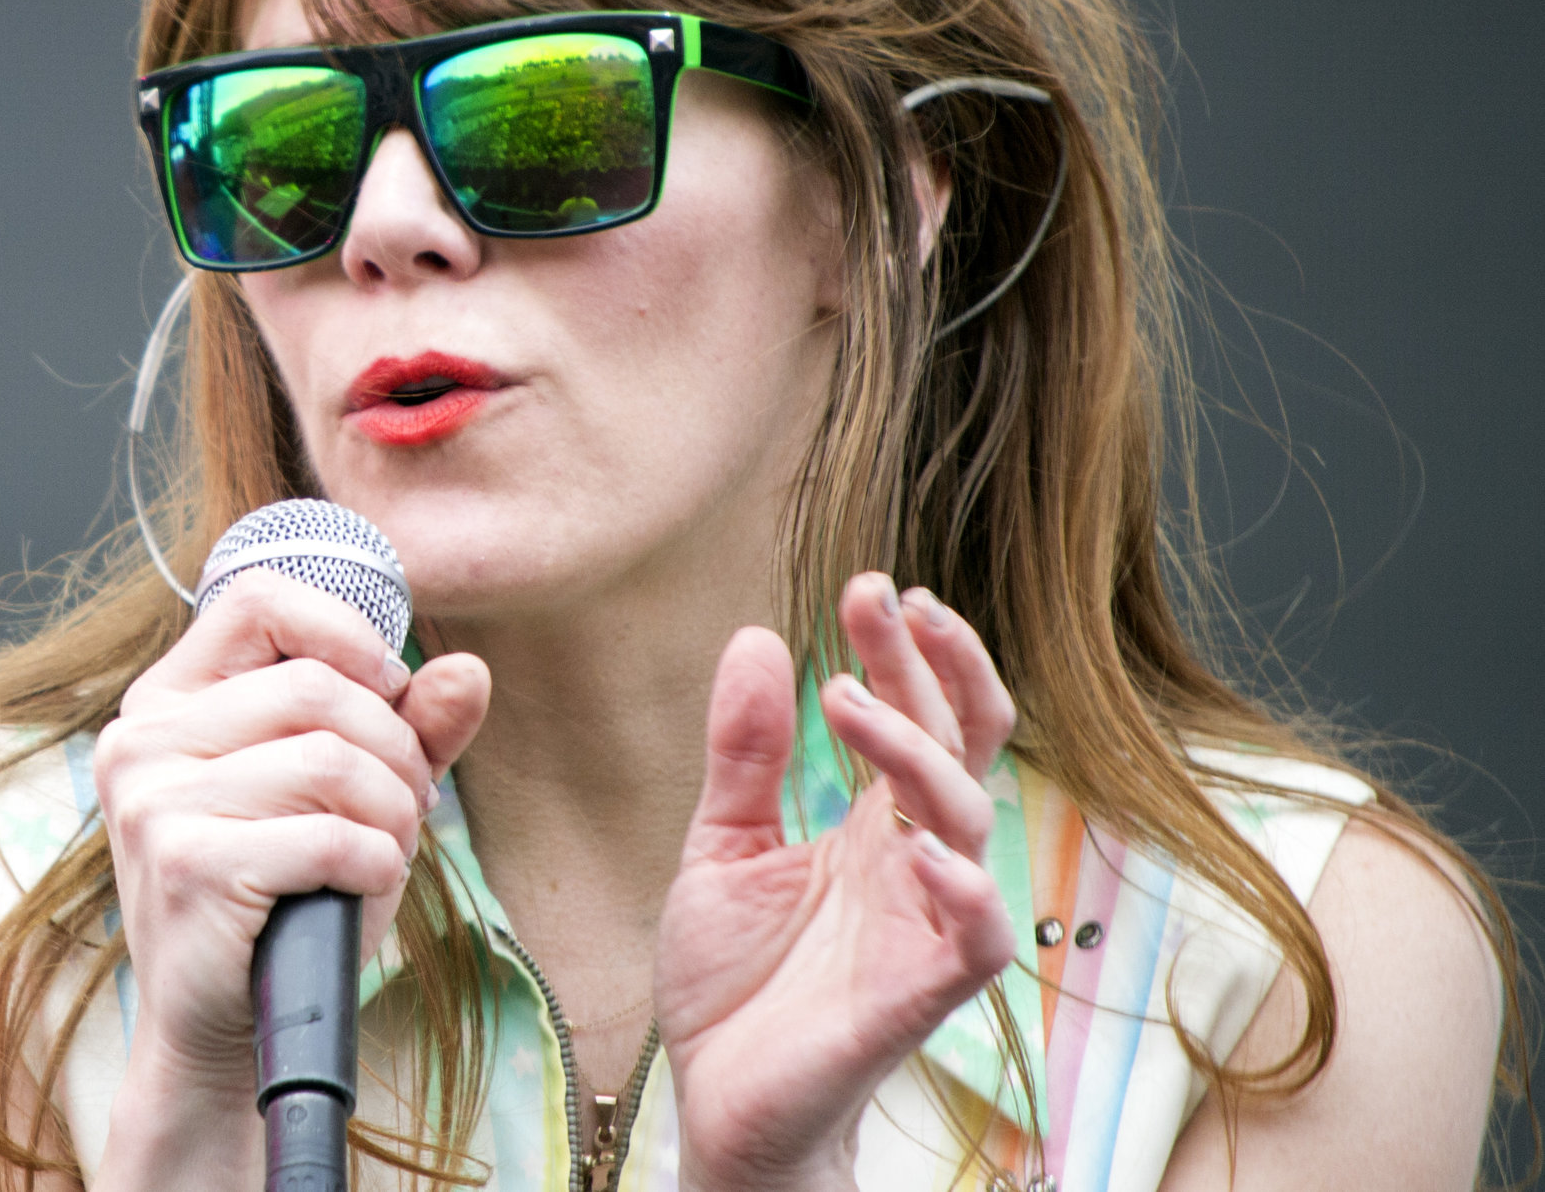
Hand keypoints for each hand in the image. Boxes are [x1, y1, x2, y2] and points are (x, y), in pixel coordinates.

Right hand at [92, 570, 488, 1150]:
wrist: (219, 1029)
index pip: (255, 600)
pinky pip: (327, 836)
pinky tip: (365, 887)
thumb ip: (406, 730)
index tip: (389, 688)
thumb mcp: (346, 799)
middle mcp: (143, 739)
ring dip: (392, 814)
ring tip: (386, 853)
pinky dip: (374, 863)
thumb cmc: (281, 901)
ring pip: (330, 760)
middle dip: (394, 750)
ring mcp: (154, 802)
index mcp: (167, 703)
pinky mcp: (184, 865)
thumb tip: (469, 672)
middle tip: (408, 808)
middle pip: (317, 688)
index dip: (343, 630)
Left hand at [655, 575, 1016, 1191]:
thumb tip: (758, 638)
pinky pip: (973, 939)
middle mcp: (914, 863)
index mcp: (874, 825)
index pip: (916, 717)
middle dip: (933, 668)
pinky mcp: (919, 995)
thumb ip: (745, 753)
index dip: (903, 651)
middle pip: (958, 746)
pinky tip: (926, 850)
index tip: (870, 585)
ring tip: (850, 701)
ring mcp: (924, 925)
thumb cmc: (734, 985)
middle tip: (887, 598)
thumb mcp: (720, 846)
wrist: (715, 1103)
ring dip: (916, 754)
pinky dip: (963, 892)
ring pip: (968, 821)